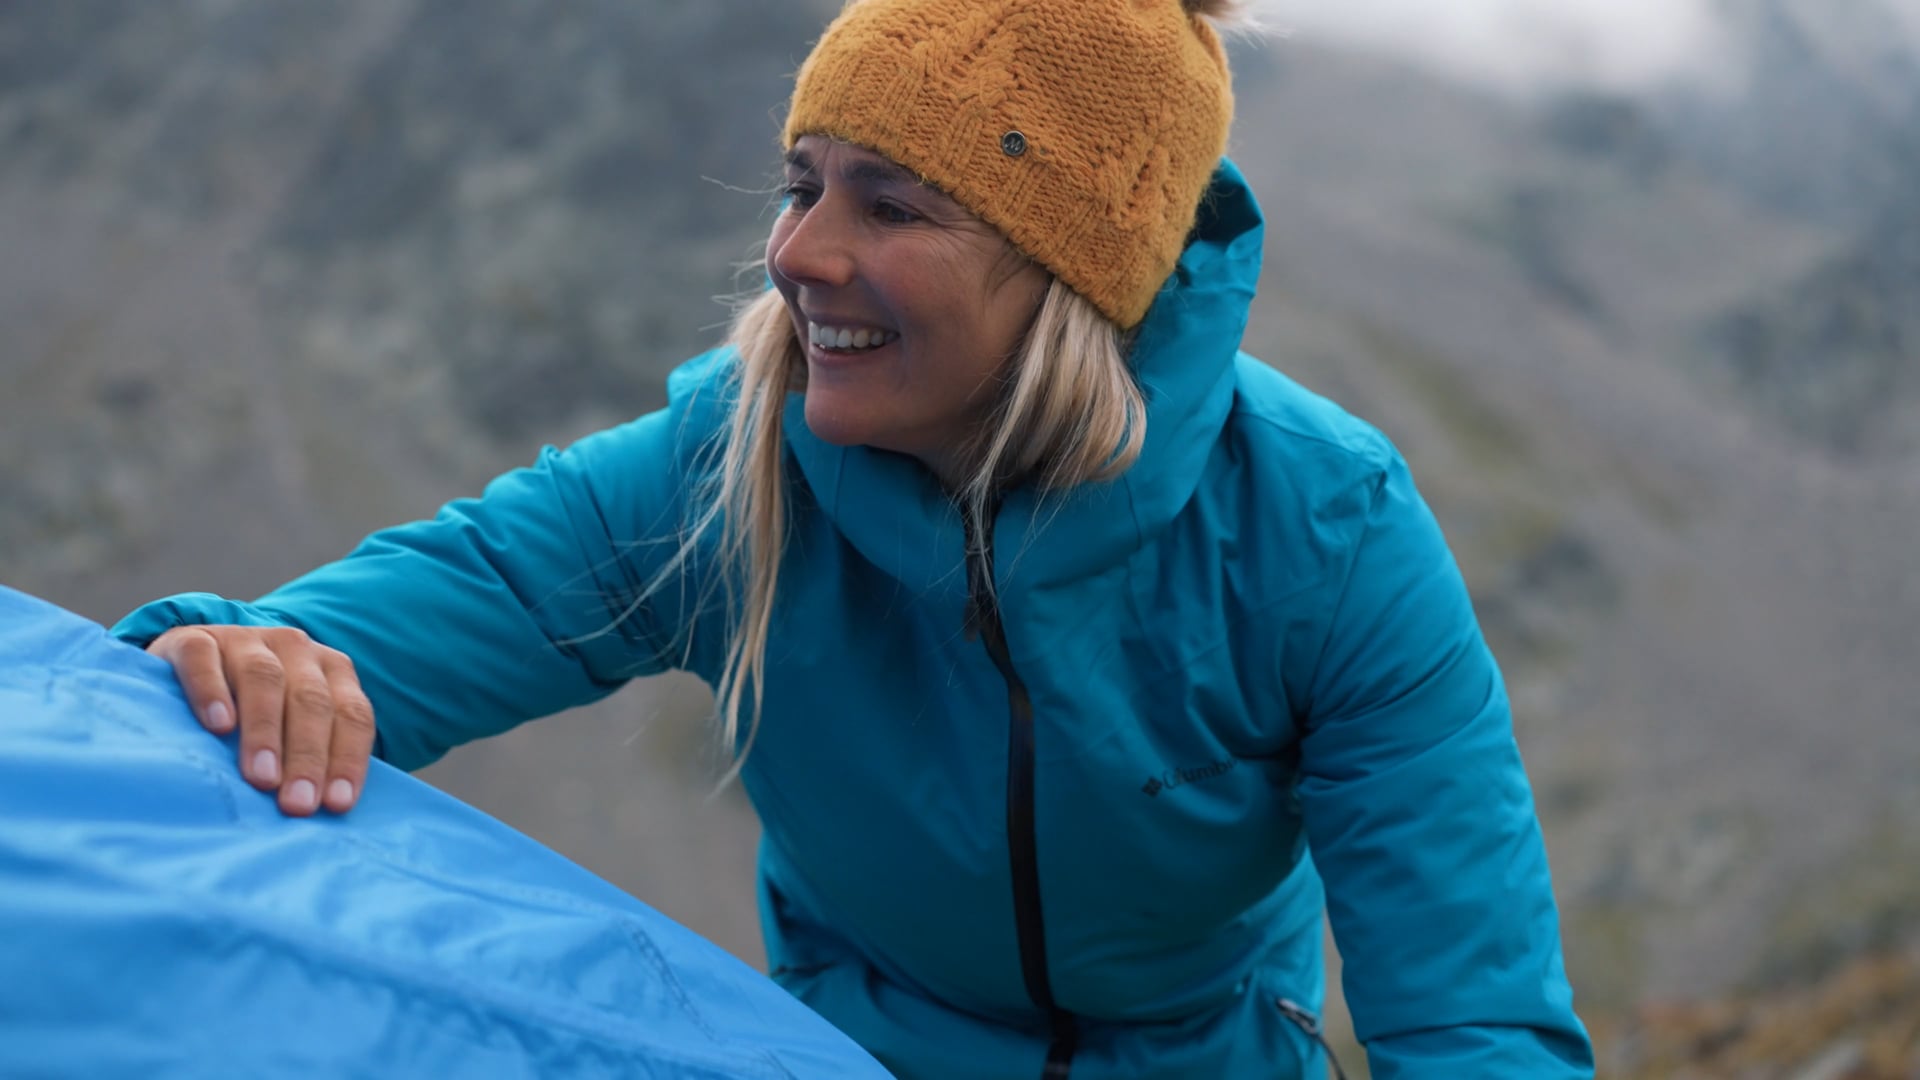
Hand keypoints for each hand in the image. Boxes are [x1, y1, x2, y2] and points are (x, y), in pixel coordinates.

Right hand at [148, 625, 374, 815]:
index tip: (336, 805)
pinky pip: (204, 659)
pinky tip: (218, 726)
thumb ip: (313, 755)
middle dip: (308, 755)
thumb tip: (323, 813)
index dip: (347, 758)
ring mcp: (245, 639)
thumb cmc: (252, 711)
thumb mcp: (292, 726)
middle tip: (297, 804)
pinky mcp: (193, 639)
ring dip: (265, 731)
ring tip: (261, 777)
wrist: (187, 663)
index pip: (352, 714)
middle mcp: (296, 649)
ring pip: (264, 678)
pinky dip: (212, 691)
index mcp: (332, 669)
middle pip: (312, 700)